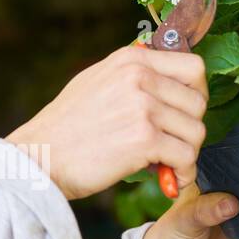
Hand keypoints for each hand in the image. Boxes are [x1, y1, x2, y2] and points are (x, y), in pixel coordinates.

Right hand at [5, 44, 207, 200]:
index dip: (197, 94)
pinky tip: (171, 178)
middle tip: (173, 145)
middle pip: (198, 102)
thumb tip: (162, 76)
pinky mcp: (144, 139)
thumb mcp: (95, 81)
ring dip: (187, 153)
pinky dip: (183, 172)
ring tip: (169, 164)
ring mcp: (143, 106)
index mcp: (131, 60)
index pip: (193, 67)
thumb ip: (131, 75)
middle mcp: (139, 77)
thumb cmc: (65, 127)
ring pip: (196, 131)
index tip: (185, 114)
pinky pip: (186, 156)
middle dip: (190, 128)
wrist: (40, 157)